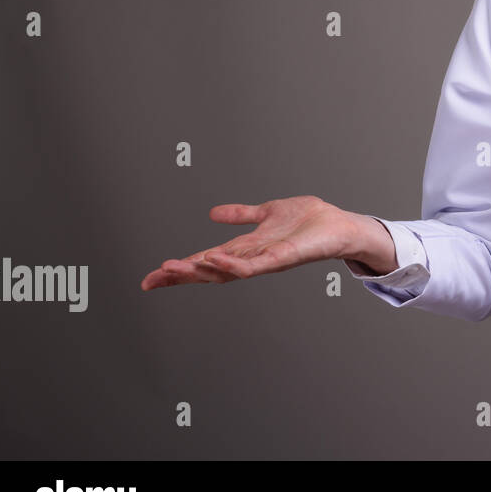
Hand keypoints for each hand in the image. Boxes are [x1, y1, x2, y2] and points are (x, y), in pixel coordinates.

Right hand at [140, 195, 358, 289]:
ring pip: (226, 272)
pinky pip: (254, 265)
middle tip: (152, 279)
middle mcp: (251, 258)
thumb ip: (241, 215)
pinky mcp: (282, 258)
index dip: (179, 269)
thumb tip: (213, 213)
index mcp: (244, 248)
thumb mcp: (266, 212)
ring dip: (200, 271)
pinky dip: (233, 263)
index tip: (151, 278)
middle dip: (180, 276)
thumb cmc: (309, 220)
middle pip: (209, 272)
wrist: (339, 224)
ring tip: (174, 268)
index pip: (205, 261)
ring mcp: (265, 261)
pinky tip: (215, 258)